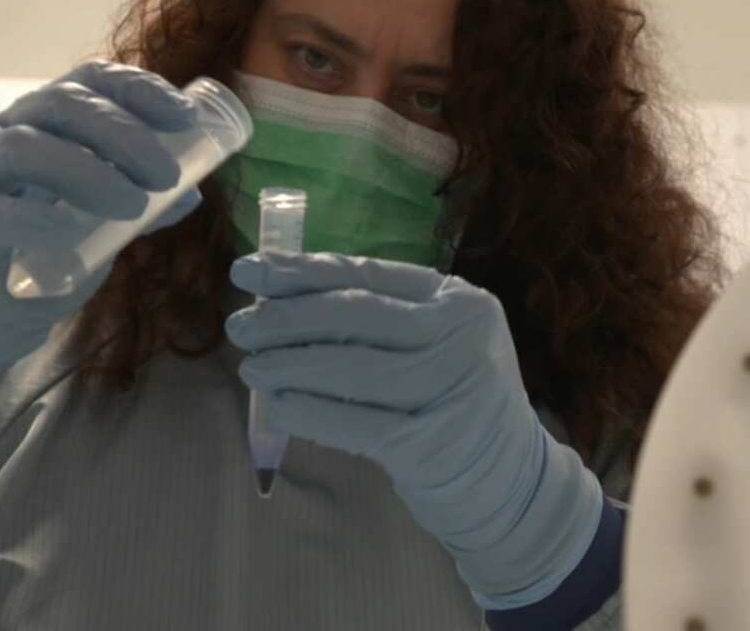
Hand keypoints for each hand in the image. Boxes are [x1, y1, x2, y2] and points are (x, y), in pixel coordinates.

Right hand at [0, 61, 199, 447]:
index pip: (89, 81)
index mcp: (45, 124)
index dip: (138, 88)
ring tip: (134, 206)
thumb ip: (140, 207)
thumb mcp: (101, 227)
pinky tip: (65, 233)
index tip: (185, 117)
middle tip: (165, 174)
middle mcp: (4, 134)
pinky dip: (29, 217)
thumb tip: (193, 190)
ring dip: (86, 171)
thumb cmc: (42, 256)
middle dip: (122, 133)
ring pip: (22, 147)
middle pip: (61, 105)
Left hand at [226, 252, 602, 608]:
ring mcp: (452, 390)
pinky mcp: (433, 445)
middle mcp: (462, 337)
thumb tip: (281, 301)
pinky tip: (278, 407)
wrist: (510, 481)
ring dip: (289, 365)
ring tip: (251, 368)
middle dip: (286, 317)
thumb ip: (380, 320)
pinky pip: (353, 423)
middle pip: (355, 314)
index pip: (368, 274)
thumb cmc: (456, 402)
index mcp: (460, 300)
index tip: (248, 269)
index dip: (302, 270)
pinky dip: (308, 412)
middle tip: (239, 325)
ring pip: (350, 367)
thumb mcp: (439, 345)